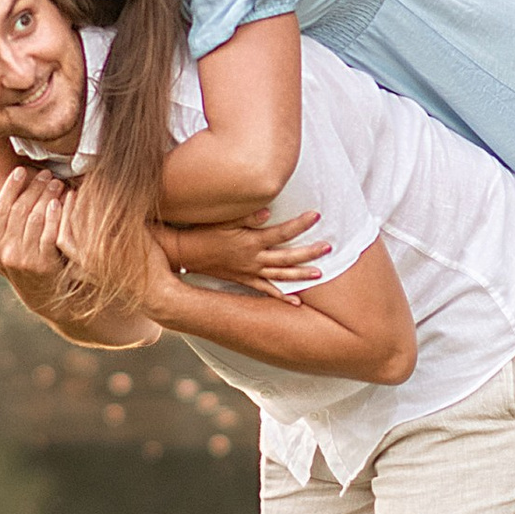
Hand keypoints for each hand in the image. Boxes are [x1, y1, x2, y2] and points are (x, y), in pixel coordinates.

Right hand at [0, 161, 71, 302]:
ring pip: (34, 218)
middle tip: (44, 173)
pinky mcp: (45, 264)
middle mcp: (5, 254)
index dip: (9, 188)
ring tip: (55, 182)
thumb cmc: (16, 265)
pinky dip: (55, 214)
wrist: (43, 296)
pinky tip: (60, 201)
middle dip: (32, 187)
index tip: (19, 171)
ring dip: (46, 196)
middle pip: (19, 211)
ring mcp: (25, 260)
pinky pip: (49, 232)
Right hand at [159, 207, 331, 290]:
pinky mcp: (243, 279)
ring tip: (320, 273)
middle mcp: (253, 259)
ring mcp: (249, 272)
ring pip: (280, 276)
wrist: (185, 252)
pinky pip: (265, 291)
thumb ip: (247, 216)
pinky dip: (281, 297)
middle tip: (329, 247)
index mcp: (250, 242)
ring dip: (301, 275)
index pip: (281, 232)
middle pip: (287, 257)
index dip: (300, 224)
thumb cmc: (203, 233)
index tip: (316, 216)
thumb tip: (268, 211)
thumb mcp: (224, 220)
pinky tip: (296, 302)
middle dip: (309, 253)